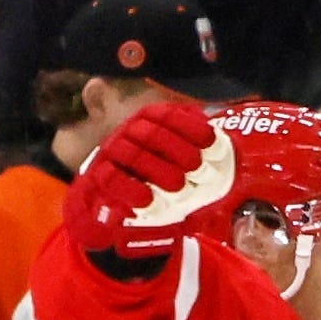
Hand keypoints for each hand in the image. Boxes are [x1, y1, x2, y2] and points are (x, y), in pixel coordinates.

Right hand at [63, 101, 216, 254]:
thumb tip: (222, 146)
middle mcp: (131, 132)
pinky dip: (131, 189)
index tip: (212, 141)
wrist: (119, 205)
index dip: (192, 127)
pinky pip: (111, 178)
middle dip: (180, 150)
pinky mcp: (98, 177)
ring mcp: (113, 152)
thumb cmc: (159, 179)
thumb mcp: (182, 163)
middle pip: (153, 133)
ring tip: (179, 186)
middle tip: (200, 168)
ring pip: (133, 154)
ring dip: (158, 170)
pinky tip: (148, 200)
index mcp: (151, 121)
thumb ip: (198, 152)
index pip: (169, 115)